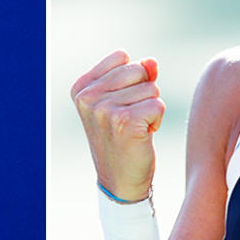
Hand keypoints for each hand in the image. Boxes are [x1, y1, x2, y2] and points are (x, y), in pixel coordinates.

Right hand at [70, 50, 164, 199]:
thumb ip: (137, 74)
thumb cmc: (122, 138)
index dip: (132, 80)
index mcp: (81, 88)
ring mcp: (104, 109)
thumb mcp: (123, 101)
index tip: (120, 105)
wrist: (120, 181)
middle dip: (144, 93)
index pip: (122, 57)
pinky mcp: (125, 122)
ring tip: (135, 129)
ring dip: (150, 109)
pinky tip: (142, 136)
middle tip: (130, 119)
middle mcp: (88, 97)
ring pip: (151, 88)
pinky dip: (157, 120)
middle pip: (139, 70)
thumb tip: (152, 62)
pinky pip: (158, 104)